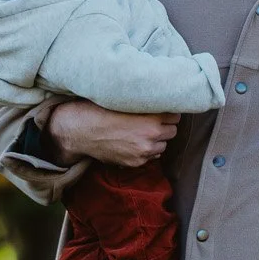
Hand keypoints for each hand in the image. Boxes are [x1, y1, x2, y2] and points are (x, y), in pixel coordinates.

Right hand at [47, 101, 179, 167]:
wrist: (82, 131)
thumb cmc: (101, 110)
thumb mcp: (127, 101)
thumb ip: (146, 103)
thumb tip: (162, 97)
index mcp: (152, 118)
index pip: (176, 115)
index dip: (169, 111)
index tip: (163, 109)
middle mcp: (152, 135)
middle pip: (173, 131)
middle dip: (165, 126)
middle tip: (154, 120)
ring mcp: (144, 151)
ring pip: (163, 145)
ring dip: (157, 139)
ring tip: (143, 132)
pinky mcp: (136, 162)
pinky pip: (152, 156)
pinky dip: (147, 150)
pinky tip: (135, 142)